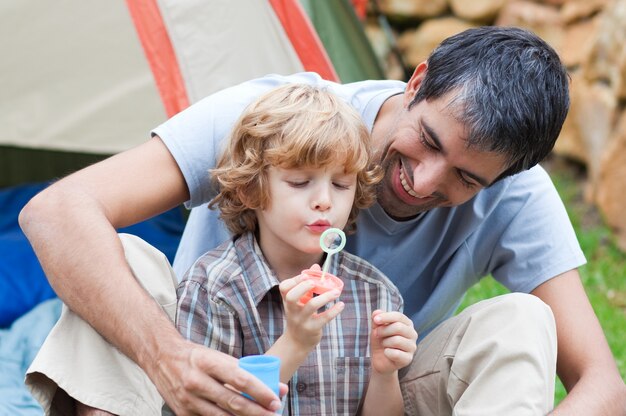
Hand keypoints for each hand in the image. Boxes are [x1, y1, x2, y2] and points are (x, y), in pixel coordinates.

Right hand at [151, 338, 285, 414]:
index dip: (260, 392)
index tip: (276, 401)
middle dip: (257, 411)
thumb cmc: (196, 357)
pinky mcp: (182, 413)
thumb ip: (244, 371)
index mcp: (208, 362)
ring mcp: (188, 400)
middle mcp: (197, 381)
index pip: (240, 379)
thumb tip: (276, 387)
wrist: (161, 358)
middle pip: (233, 402)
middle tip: (274, 414)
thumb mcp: (218, 357)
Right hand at [278, 271, 344, 349]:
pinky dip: (334, 310)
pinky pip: (323, 318)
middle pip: (292, 297)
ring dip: (325, 297)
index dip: (294, 280)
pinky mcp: (312, 329)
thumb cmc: (300, 315)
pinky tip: (341, 304)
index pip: (284, 288)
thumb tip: (316, 266)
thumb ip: (307, 283)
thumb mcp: (300, 301)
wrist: (297, 342)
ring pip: (311, 306)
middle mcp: (292, 310)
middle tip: (315, 282)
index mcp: (288, 301)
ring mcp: (301, 320)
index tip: (306, 276)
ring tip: (336, 292)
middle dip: (303, 287)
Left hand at [370, 310, 417, 374]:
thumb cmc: (381, 340)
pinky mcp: (408, 359)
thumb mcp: (376, 328)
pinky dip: (387, 352)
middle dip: (383, 330)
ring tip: (384, 344)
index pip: (399, 316)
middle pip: (398, 327)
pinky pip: (396, 354)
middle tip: (377, 334)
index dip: (386, 317)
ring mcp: (412, 347)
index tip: (375, 320)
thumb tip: (377, 312)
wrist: (380, 359)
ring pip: (397, 340)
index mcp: (407, 324)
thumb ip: (377, 319)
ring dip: (385, 342)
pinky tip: (386, 353)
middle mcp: (412, 334)